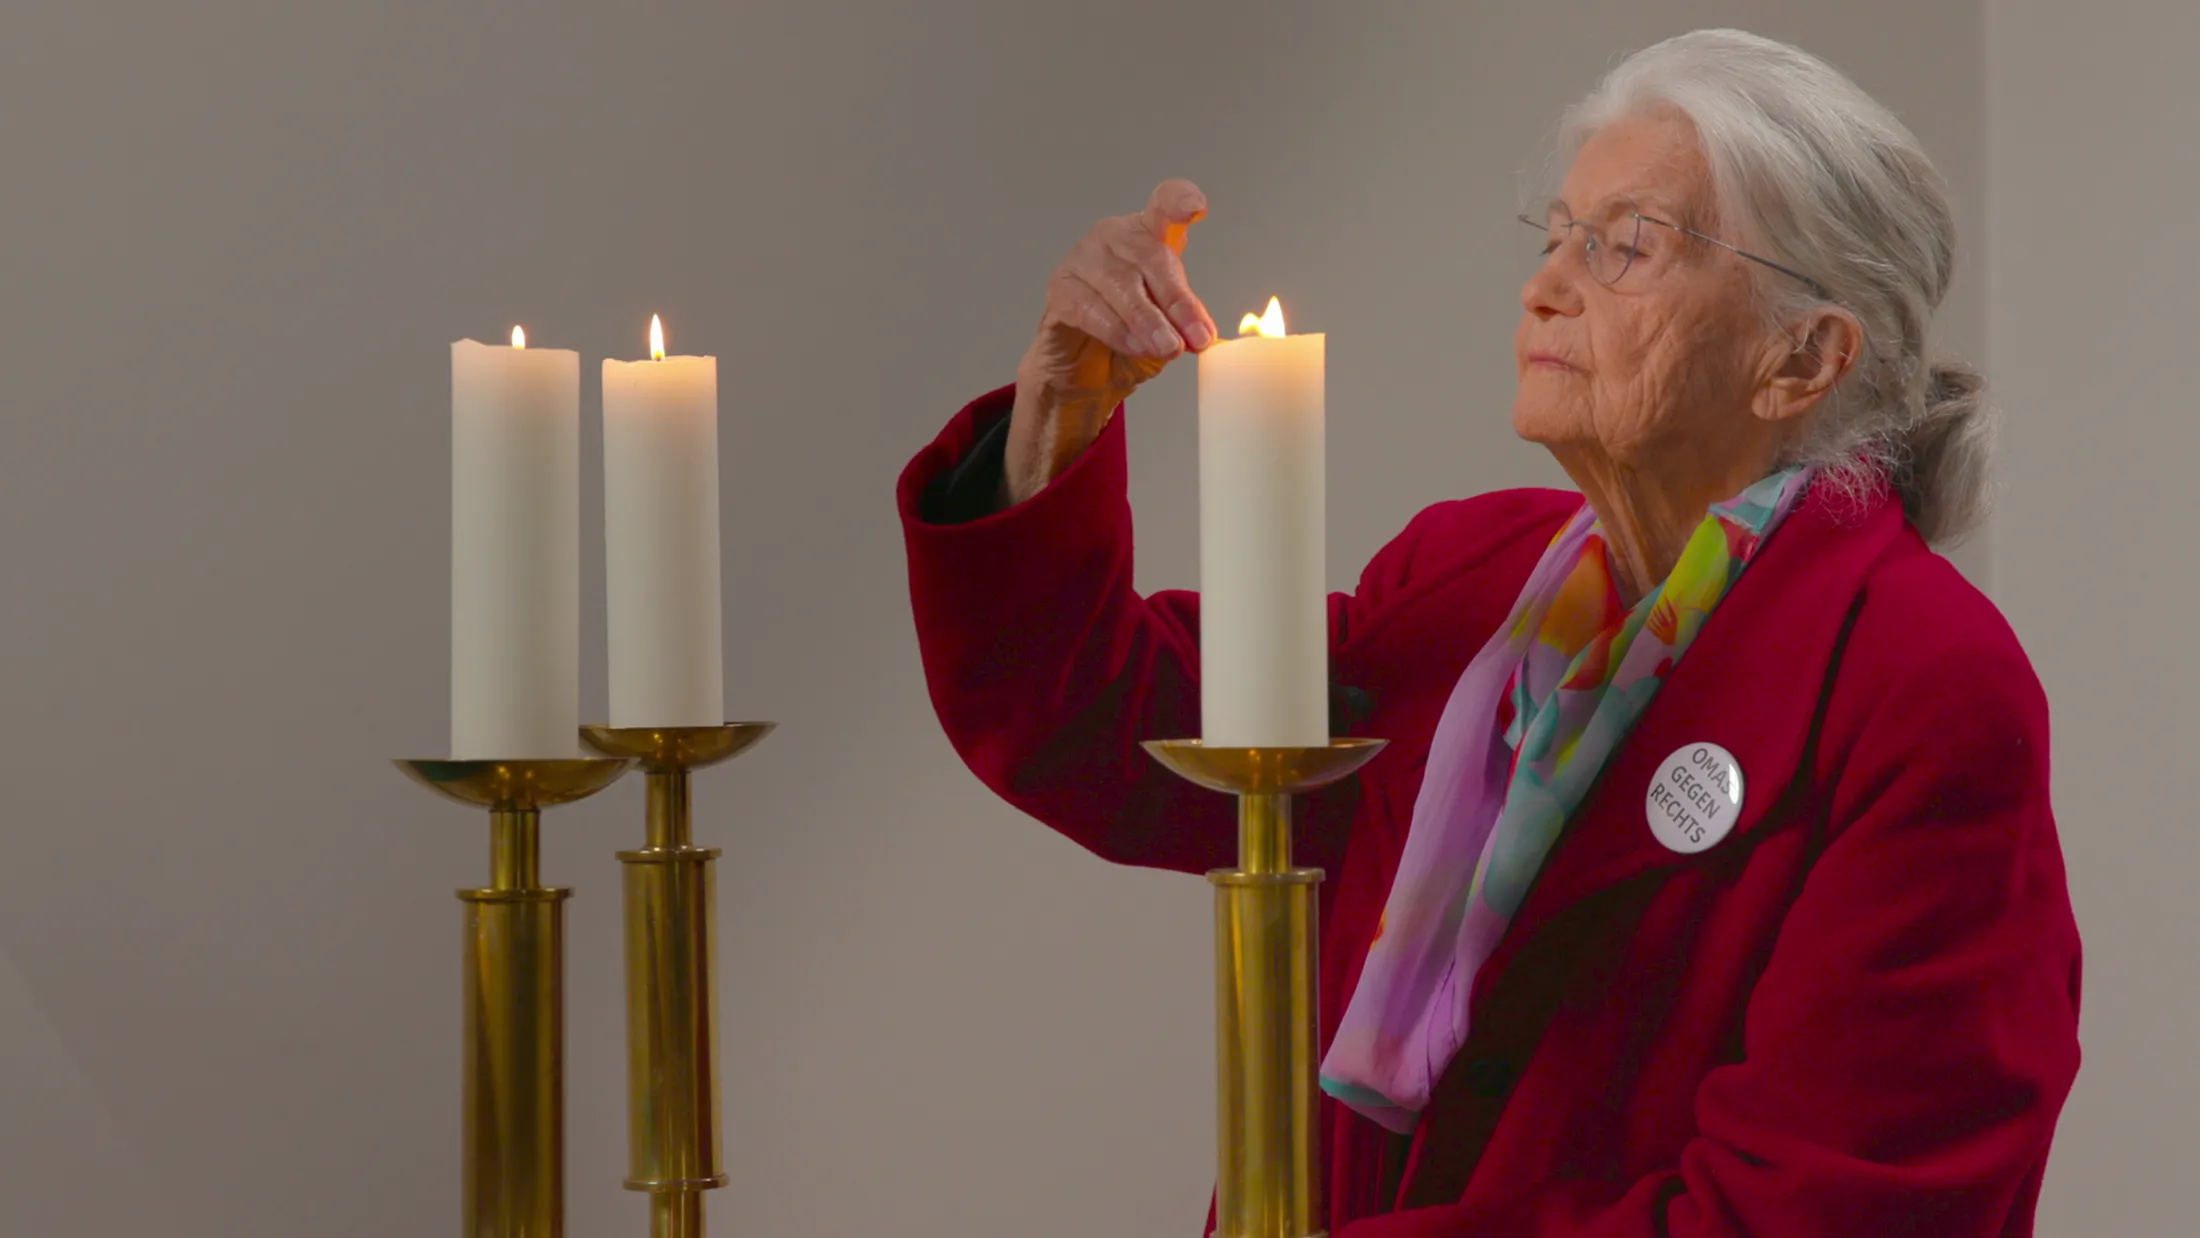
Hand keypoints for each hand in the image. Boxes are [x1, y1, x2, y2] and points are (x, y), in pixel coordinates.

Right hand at [1001, 179, 1217, 506]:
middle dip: (1178, 296)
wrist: (1081, 389)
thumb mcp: (1172, 334)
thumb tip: (1225, 339)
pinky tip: (1136, 349)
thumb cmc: (1130, 350)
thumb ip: (1193, 323)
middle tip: (1200, 336)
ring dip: (1148, 317)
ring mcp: (1077, 266)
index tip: (1197, 209)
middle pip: (1148, 251)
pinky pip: (1086, 307)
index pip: (1164, 204)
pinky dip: (1115, 328)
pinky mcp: (1056, 300)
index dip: (1179, 200)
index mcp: (1145, 240)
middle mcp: (1109, 242)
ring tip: (1170, 351)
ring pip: (1118, 281)